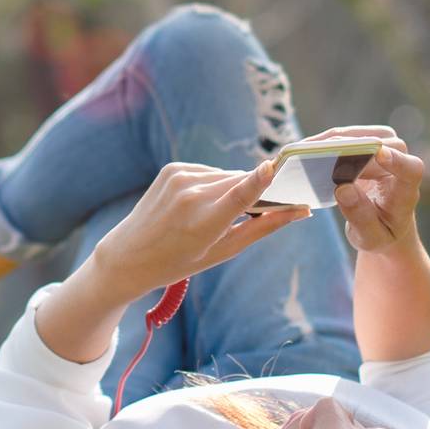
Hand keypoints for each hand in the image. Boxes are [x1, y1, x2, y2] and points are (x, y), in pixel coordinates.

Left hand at [85, 160, 307, 300]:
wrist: (129, 255)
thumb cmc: (179, 261)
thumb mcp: (223, 252)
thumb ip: (262, 229)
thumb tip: (300, 212)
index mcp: (203, 222)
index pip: (238, 195)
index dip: (259, 181)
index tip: (275, 167)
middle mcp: (190, 194)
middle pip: (240, 182)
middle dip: (256, 191)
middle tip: (264, 209)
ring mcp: (179, 178)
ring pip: (226, 176)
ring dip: (232, 189)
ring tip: (215, 214)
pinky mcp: (172, 168)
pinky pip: (208, 172)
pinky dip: (212, 184)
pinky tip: (199, 204)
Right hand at [300, 125, 422, 254]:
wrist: (383, 223)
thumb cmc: (380, 233)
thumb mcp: (371, 237)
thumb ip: (360, 217)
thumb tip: (342, 189)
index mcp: (406, 190)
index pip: (410, 169)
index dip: (397, 160)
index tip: (379, 154)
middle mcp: (399, 163)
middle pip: (380, 143)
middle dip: (349, 146)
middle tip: (318, 152)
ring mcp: (383, 149)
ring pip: (360, 134)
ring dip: (331, 140)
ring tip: (301, 150)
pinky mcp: (366, 144)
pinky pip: (346, 136)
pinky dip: (325, 142)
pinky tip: (303, 150)